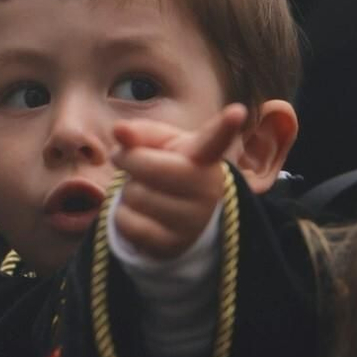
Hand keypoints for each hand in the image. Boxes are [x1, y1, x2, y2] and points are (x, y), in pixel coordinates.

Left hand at [111, 105, 245, 260]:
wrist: (179, 218)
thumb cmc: (168, 168)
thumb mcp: (160, 145)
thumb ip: (141, 132)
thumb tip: (119, 130)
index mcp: (204, 158)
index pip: (215, 141)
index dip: (225, 127)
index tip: (237, 112)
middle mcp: (206, 189)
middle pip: (150, 167)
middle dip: (129, 160)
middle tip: (128, 160)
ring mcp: (192, 221)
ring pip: (135, 196)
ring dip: (127, 191)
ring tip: (146, 191)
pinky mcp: (172, 245)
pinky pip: (127, 223)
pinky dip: (123, 216)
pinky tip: (141, 215)